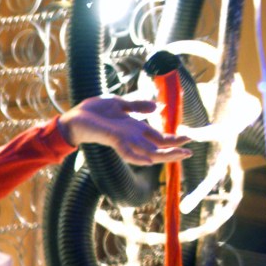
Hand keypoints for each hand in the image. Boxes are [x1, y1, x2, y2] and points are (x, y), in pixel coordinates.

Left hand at [57, 97, 190, 165]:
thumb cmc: (94, 112)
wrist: (75, 117)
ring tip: (180, 155)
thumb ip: (137, 106)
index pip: (158, 137)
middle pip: (156, 147)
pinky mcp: (113, 139)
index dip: (173, 139)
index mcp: (134, 129)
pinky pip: (127, 151)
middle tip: (190, 152)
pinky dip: (139, 156)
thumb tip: (156, 108)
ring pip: (147, 152)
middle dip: (173, 150)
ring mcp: (123, 140)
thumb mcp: (121, 104)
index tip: (189, 138)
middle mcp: (131, 137)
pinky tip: (150, 161)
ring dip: (163, 154)